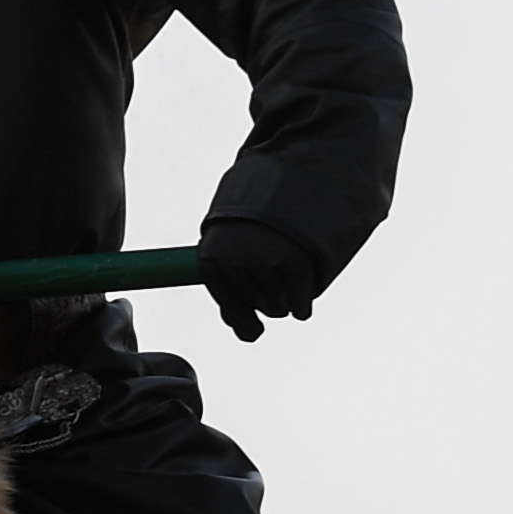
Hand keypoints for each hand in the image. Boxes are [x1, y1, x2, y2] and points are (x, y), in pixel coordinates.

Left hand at [197, 216, 322, 342]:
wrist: (295, 178)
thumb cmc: (256, 220)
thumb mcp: (233, 247)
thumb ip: (233, 291)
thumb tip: (250, 335)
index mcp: (209, 257)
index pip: (230, 306)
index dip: (246, 310)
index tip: (257, 306)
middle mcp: (231, 260)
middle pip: (255, 307)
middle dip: (269, 301)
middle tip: (279, 275)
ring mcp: (262, 259)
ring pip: (276, 308)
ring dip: (286, 303)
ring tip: (291, 275)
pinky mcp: (293, 260)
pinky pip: (299, 304)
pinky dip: (302, 308)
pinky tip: (303, 306)